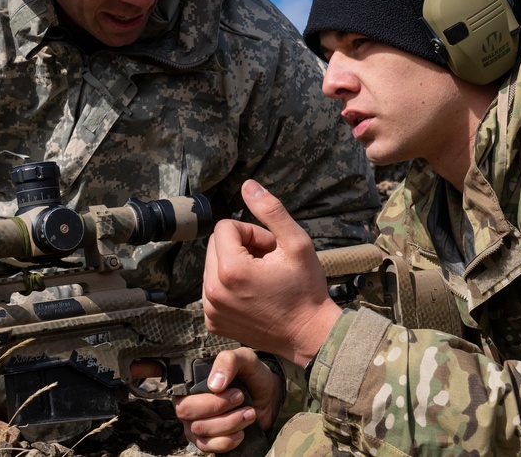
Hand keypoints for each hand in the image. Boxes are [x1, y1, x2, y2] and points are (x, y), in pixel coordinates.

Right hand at [172, 347, 283, 453]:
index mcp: (191, 382)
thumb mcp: (244, 359)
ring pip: (200, 431)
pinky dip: (226, 441)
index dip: (204, 396)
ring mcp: (195, 424)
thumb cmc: (252, 374)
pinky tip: (242, 432)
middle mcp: (188, 404)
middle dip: (218, 408)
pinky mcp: (206, 441)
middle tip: (242, 398)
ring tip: (249, 413)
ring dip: (229, 424)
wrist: (269, 395)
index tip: (235, 391)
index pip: (182, 392)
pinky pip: (207, 447)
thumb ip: (228, 362)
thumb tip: (213, 385)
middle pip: (187, 412)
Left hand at [203, 180, 343, 366]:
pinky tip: (253, 295)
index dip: (252, 232)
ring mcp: (211, 309)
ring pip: (213, 266)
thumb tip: (248, 185)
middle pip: (216, 245)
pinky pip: (213, 289)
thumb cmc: (306, 290)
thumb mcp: (296, 243)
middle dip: (241, 247)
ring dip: (234, 265)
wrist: (310, 335)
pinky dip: (229, 286)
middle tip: (268, 263)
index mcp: (230, 269)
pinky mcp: (213, 322)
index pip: (226, 227)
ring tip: (262, 279)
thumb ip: (270, 211)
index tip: (271, 249)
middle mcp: (213, 290)